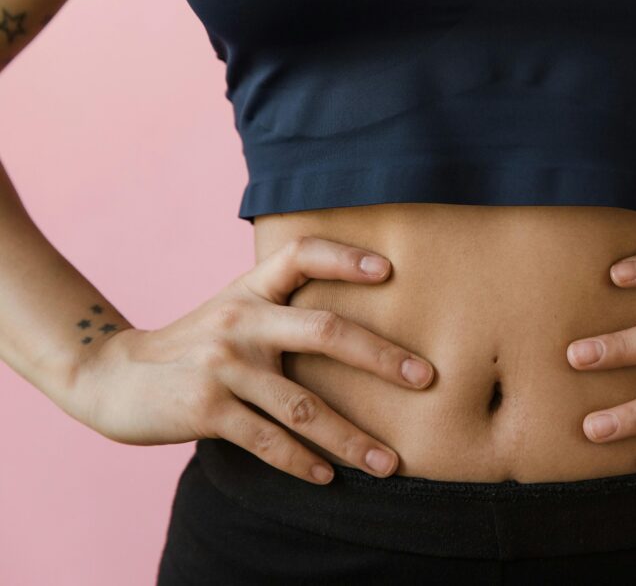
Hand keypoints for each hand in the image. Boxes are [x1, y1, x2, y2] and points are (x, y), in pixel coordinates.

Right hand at [69, 236, 435, 483]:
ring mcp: (223, 365)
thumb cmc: (195, 346)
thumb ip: (283, 309)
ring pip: (303, 405)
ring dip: (352, 439)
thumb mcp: (235, 312)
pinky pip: (268, 440)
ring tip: (390, 463)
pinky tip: (329, 476)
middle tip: (426, 378)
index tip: (389, 269)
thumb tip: (359, 327)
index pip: (302, 255)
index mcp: (251, 290)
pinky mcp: (206, 408)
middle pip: (324, 331)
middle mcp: (241, 321)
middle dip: (381, 357)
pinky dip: (302, 462)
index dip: (345, 257)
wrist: (114, 378)